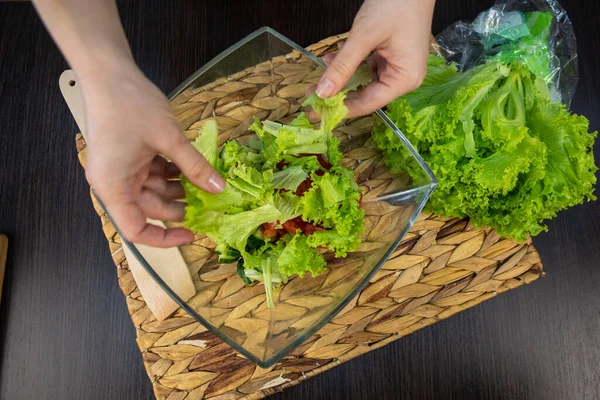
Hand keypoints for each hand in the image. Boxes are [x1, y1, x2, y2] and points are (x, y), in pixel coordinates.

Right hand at [81, 62, 224, 247]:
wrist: (108, 72)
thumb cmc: (131, 105)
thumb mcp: (169, 138)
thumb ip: (194, 166)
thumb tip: (218, 188)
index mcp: (114, 187)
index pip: (136, 230)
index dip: (164, 239)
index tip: (191, 235)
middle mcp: (114, 184)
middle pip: (150, 209)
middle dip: (180, 207)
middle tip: (211, 203)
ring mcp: (121, 170)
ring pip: (155, 191)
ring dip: (179, 188)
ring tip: (206, 184)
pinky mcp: (129, 157)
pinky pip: (154, 174)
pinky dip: (173, 172)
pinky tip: (193, 168)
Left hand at [315, 0, 434, 116]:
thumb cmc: (397, 3)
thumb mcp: (363, 37)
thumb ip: (342, 66)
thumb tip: (322, 92)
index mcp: (405, 78)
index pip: (368, 103)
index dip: (341, 109)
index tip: (317, 113)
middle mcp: (404, 77)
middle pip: (365, 94)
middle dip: (338, 92)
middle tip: (312, 94)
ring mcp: (397, 66)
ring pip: (363, 79)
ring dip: (342, 74)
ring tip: (322, 67)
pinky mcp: (390, 55)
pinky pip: (366, 66)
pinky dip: (350, 61)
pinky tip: (336, 54)